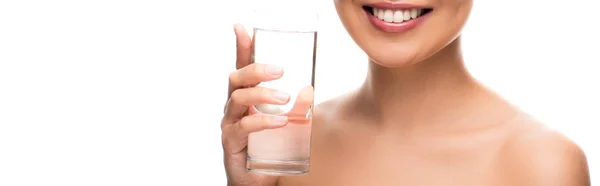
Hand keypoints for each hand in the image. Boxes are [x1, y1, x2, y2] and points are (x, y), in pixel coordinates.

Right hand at [221, 24, 288, 185]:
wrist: (256, 182)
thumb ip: (297, 109)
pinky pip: (244, 126)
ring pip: (238, 98)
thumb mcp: (288, 126)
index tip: (242, 27)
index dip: (241, 47)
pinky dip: (263, 121)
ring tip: (285, 97)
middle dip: (256, 69)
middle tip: (281, 70)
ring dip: (262, 94)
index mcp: (245, 98)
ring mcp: (230, 124)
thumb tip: (309, 89)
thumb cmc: (270, 149)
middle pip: (236, 78)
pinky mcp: (231, 142)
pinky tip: (281, 121)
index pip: (241, 68)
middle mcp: (234, 108)